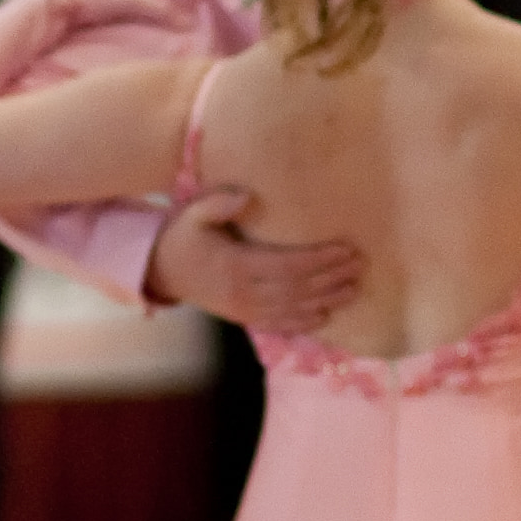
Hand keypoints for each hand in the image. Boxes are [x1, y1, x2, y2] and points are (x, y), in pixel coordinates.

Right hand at [148, 206, 365, 331]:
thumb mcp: (193, 214)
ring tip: (354, 289)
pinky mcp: (244, 318)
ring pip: (293, 309)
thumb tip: (247, 196)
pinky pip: (278, 324)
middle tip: (358, 266)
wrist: (161, 272)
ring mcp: (245, 310)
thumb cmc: (183, 238)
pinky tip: (325, 317)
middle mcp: (244, 293)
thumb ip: (218, 204)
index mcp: (236, 266)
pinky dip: (303, 323)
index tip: (345, 250)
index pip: (288, 266)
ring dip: (326, 301)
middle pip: (297, 289)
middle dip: (331, 279)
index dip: (319, 260)